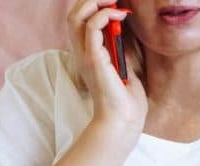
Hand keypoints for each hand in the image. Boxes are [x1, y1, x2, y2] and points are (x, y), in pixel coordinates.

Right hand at [67, 0, 147, 134]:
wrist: (123, 120)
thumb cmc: (126, 101)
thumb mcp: (124, 69)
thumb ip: (120, 51)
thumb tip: (124, 33)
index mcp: (88, 54)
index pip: (79, 21)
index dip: (92, 6)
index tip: (114, 3)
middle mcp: (82, 52)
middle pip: (73, 14)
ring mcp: (86, 55)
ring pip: (76, 16)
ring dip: (94, 2)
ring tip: (113, 0)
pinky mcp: (94, 59)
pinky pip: (92, 27)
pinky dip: (104, 15)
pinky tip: (120, 15)